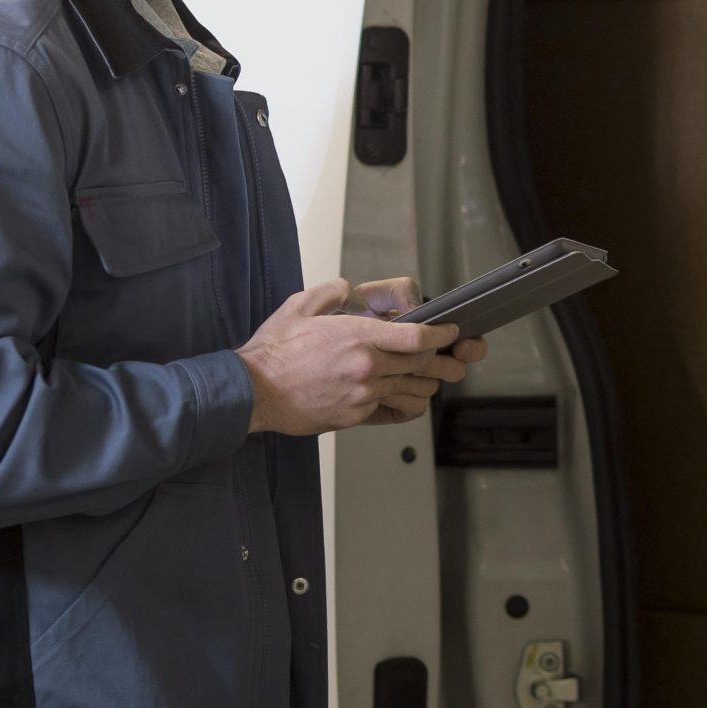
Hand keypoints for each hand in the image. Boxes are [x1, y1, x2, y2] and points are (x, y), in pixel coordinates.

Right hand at [239, 279, 484, 434]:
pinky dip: (405, 404)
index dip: (442, 334)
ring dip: (426, 382)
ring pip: (413, 390)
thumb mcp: (300, 305)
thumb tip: (349, 290)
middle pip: (422, 365)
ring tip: (430, 376)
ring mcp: (362, 395)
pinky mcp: (354, 417)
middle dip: (443, 359)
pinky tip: (405, 398)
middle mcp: (366, 367)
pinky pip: (393, 410)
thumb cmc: (273, 351)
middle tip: (453, 355)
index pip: (417, 337)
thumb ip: (331, 292)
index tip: (451, 331)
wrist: (252, 391)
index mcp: (357, 337)